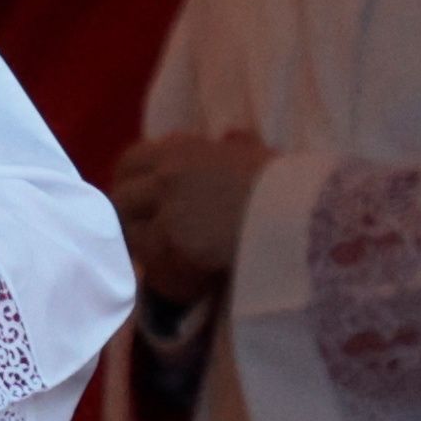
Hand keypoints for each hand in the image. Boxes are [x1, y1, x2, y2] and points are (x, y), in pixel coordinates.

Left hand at [108, 131, 276, 303]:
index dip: (131, 185)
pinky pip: (154, 261)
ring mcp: (166, 205)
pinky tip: (185, 282)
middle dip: (129, 221)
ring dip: (143, 249)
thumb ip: (236, 146)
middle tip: (149, 241)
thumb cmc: (286, 183)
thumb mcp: (257, 154)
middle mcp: (167, 173)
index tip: (142, 204)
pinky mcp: (172, 237)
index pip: (130, 163)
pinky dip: (166, 274)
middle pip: (120, 199)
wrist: (300, 212)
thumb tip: (232, 137)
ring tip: (166, 264)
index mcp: (184, 148)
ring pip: (130, 232)